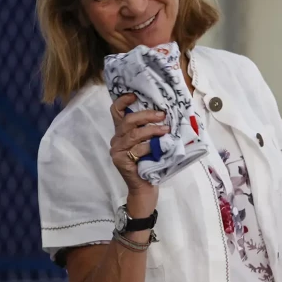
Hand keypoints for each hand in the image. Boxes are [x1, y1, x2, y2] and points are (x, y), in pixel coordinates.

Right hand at [109, 93, 168, 213]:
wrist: (145, 186)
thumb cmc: (151, 161)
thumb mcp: (150, 141)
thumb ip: (150, 128)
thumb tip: (164, 111)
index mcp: (123, 131)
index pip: (116, 111)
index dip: (123, 100)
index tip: (135, 95)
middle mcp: (116, 138)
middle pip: (128, 120)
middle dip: (146, 115)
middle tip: (162, 115)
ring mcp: (116, 150)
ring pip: (134, 134)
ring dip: (152, 130)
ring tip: (166, 130)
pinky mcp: (120, 160)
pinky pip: (137, 149)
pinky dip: (150, 147)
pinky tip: (160, 147)